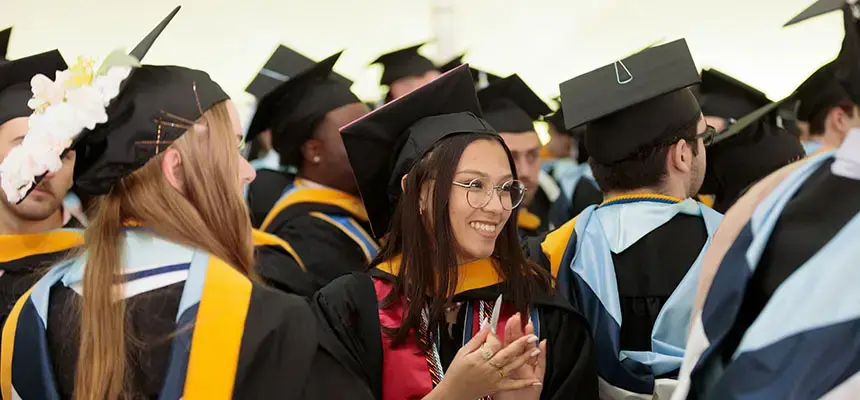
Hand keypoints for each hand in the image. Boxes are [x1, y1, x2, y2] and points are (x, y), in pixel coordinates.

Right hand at [426, 321, 541, 399]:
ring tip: (536, 349)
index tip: (499, 328)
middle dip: (520, 344)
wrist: (454, 392)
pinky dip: (525, 383)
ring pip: (512, 366)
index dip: (497, 335)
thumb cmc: (456, 372)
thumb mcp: (462, 352)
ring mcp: (494, 378)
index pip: (493, 344)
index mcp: (478, 358)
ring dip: (525, 358)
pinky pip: (513, 385)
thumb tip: (487, 324)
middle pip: (506, 353)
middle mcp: (488, 368)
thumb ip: (477, 339)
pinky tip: (535, 380)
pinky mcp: (497, 387)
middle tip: (531, 336)